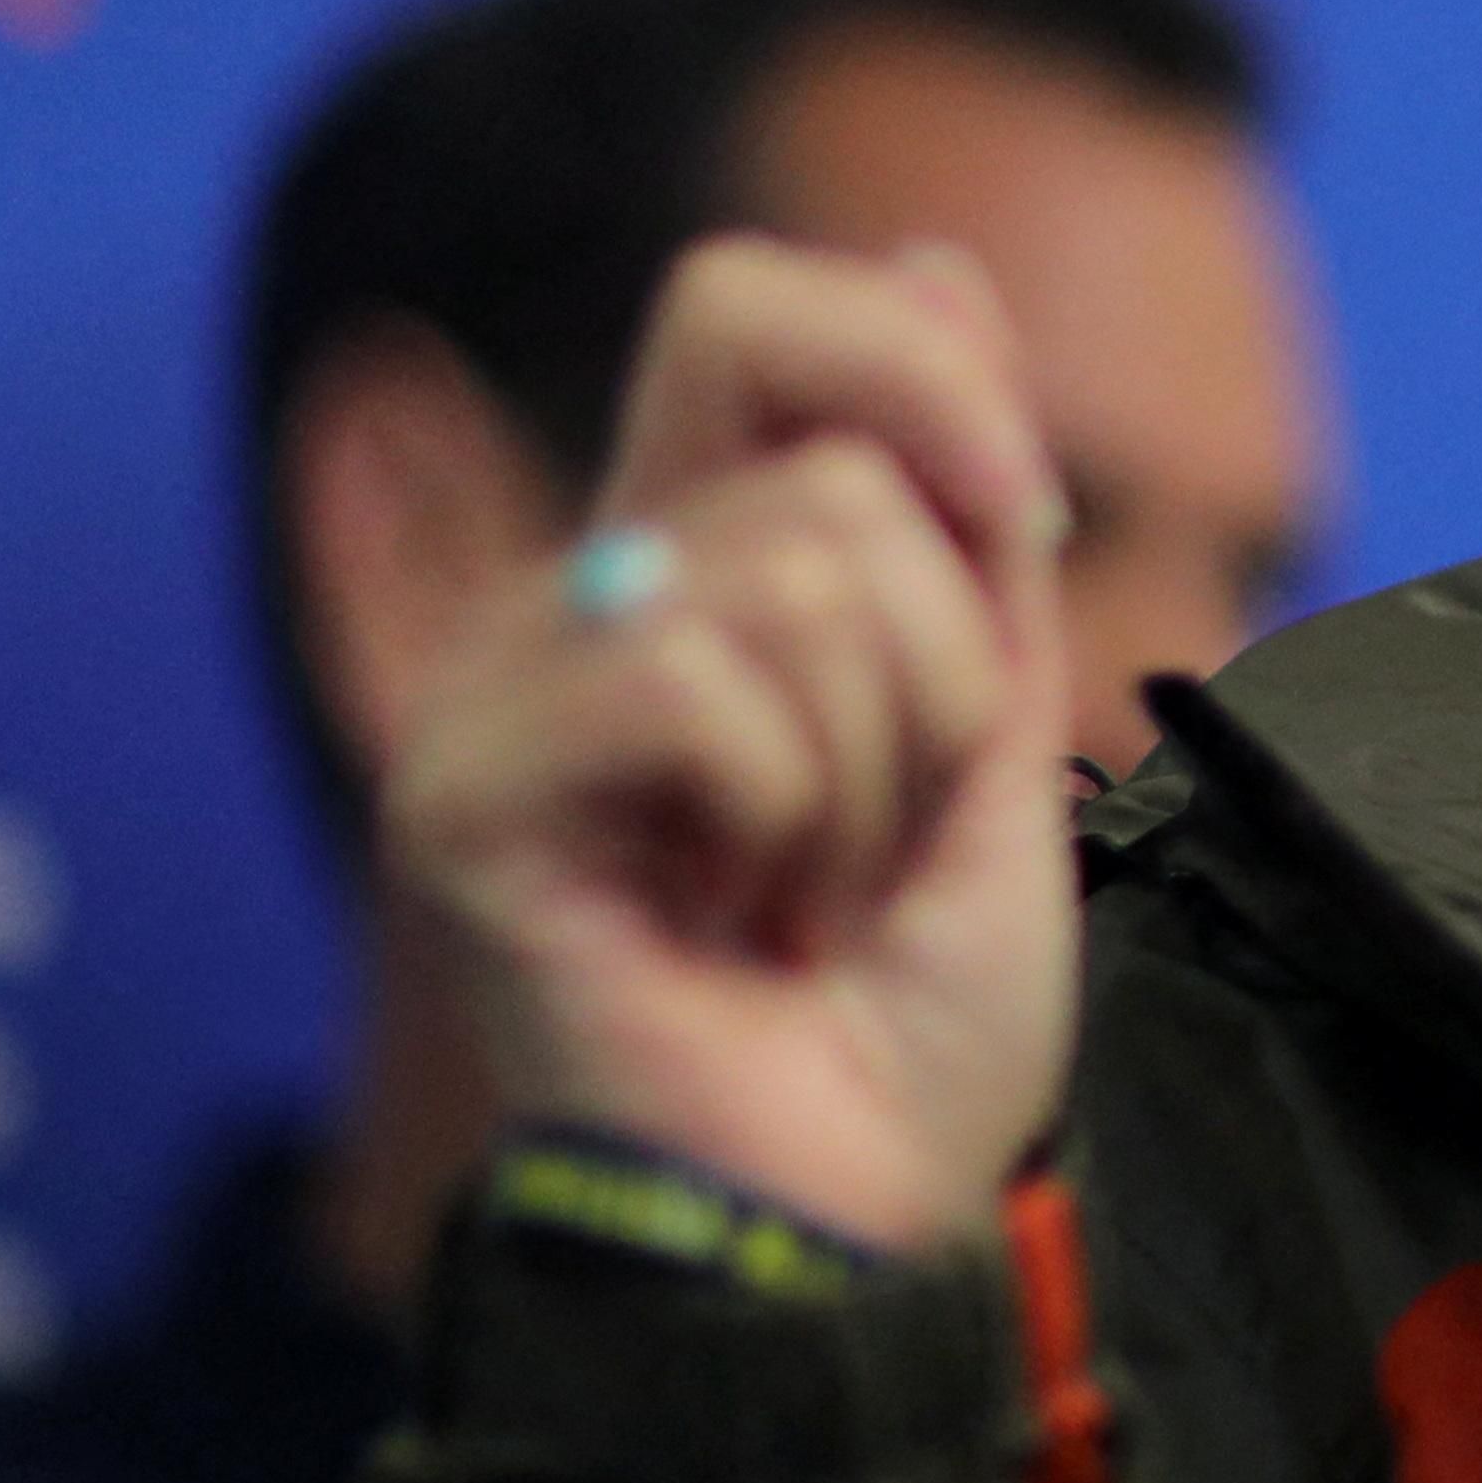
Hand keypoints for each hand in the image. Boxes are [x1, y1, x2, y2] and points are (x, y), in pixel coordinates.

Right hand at [377, 236, 1081, 1259]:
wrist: (856, 1223)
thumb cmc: (903, 1016)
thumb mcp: (993, 723)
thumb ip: (963, 508)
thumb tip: (930, 260)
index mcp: (687, 564)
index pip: (745, 305)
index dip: (921, 383)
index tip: (1022, 541)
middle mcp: (569, 602)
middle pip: (819, 456)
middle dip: (939, 660)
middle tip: (875, 828)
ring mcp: (500, 695)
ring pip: (791, 575)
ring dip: (875, 768)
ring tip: (807, 893)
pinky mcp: (459, 794)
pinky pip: (694, 686)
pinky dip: (787, 813)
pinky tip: (730, 920)